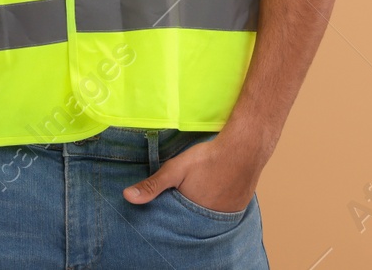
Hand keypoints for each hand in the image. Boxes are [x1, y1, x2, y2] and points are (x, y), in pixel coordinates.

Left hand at [122, 129, 267, 214]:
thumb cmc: (207, 158)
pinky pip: (223, 211)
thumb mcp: (175, 169)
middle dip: (186, 212)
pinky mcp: (239, 207)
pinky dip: (216, 204)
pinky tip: (214, 190)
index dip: (171, 213)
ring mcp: (227, 215)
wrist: (244, 147)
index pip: (177, 223)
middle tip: (185, 193)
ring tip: (199, 191)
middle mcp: (212, 221)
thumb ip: (153, 185)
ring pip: (208, 216)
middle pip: (193, 220)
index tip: (167, 204)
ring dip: (202, 208)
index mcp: (193, 216)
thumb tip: (127, 197)